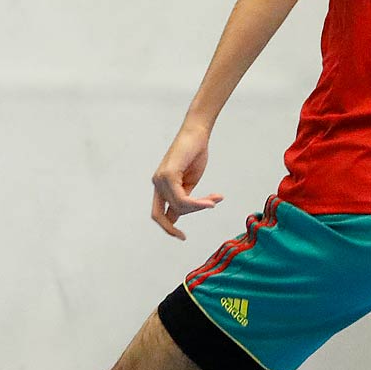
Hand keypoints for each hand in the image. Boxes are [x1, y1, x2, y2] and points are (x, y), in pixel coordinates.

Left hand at [151, 124, 223, 239]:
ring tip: (214, 200)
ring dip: (198, 206)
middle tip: (190, 228)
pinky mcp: (168, 175)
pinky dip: (197, 203)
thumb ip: (184, 198)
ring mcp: (160, 179)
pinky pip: (182, 199)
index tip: (182, 236)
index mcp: (160, 186)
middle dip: (176, 224)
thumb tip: (178, 216)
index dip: (168, 227)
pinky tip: (210, 201)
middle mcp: (157, 183)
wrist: (197, 133)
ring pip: (178, 206)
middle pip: (164, 214)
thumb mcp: (189, 182)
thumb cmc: (195, 154)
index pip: (159, 213)